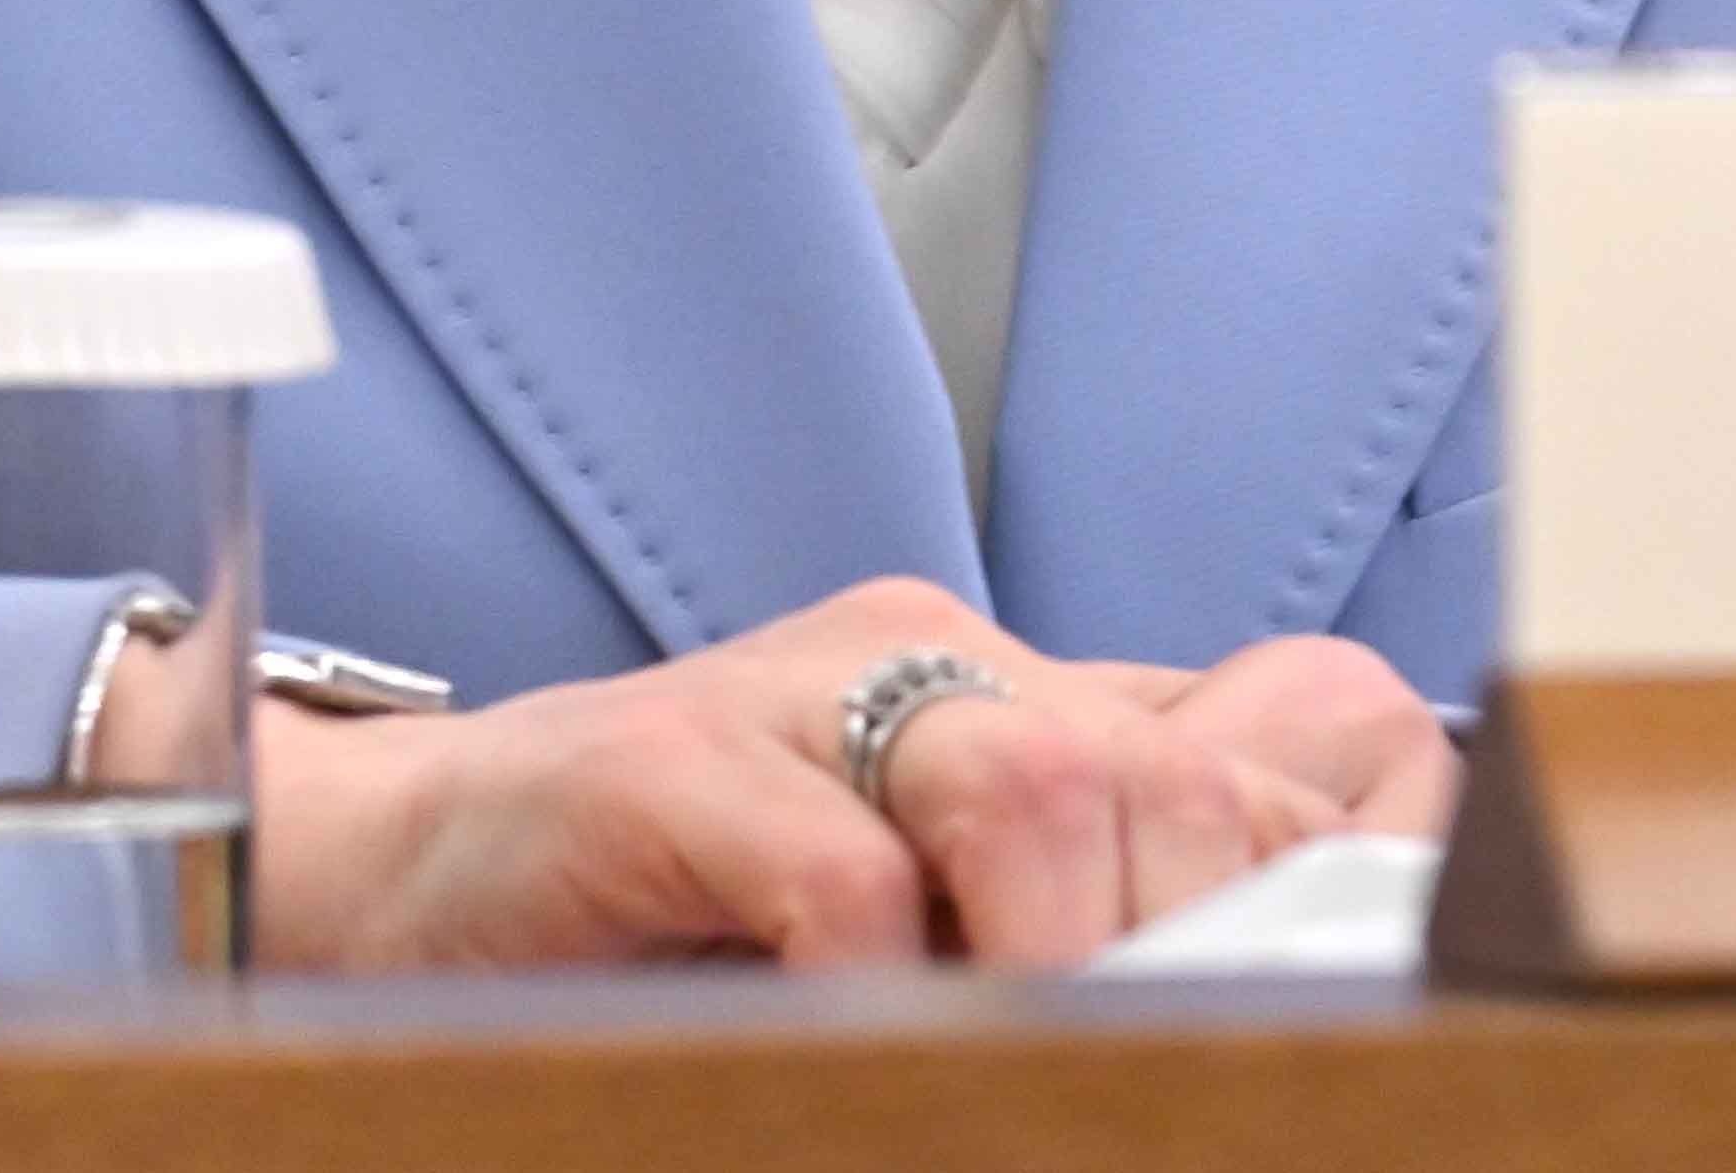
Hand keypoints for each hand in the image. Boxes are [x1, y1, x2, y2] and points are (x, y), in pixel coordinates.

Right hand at [246, 581, 1449, 969]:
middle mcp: (924, 666)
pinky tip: (851, 1044)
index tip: (1346, 1003)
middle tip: (1174, 1068)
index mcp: (1014, 694)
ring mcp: (791, 705)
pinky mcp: (662, 773)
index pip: (1279, 732)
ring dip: (1064, 959)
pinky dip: (873, 980)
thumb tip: (1272, 999)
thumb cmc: (656, 915)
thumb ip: (1068, 916)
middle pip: (1166, 773)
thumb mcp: (909, 909)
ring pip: (1030, 782)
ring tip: (1033, 1065)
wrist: (388, 869)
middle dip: (1201, 941)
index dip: (1348, 874)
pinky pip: (828, 869)